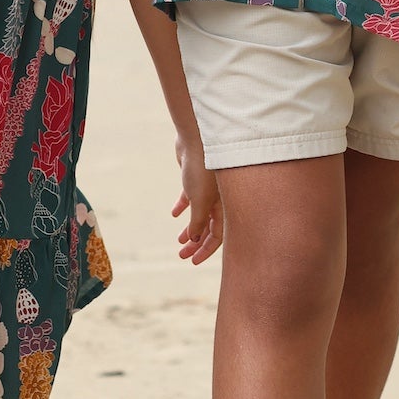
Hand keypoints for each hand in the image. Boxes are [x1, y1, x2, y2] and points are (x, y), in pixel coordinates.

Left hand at [171, 131, 223, 263]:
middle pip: (208, 227)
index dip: (205, 250)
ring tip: (179, 240)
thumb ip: (197, 222)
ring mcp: (207, 189)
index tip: (192, 261)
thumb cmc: (203, 168)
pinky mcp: (195, 178)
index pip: (218, 236)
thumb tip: (193, 240)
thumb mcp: (200, 201)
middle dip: (196, 243)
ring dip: (189, 227)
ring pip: (199, 214)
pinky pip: (190, 197)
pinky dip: (183, 206)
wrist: (197, 137)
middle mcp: (219, 200)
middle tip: (182, 255)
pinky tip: (174, 214)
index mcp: (225, 207)